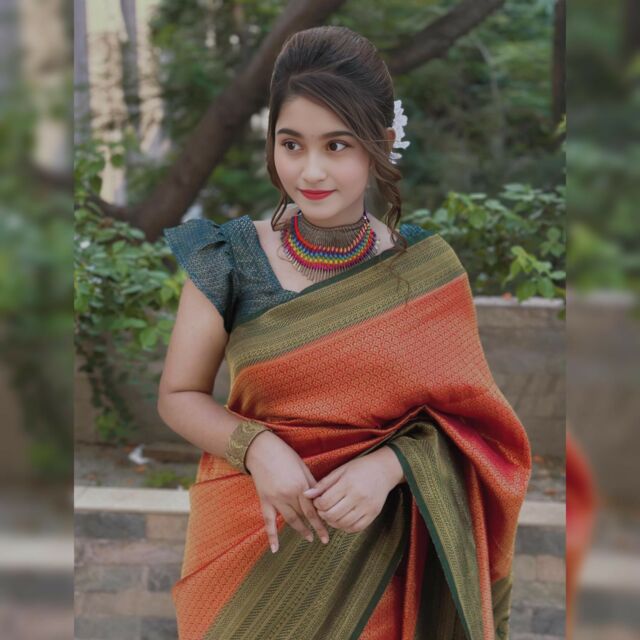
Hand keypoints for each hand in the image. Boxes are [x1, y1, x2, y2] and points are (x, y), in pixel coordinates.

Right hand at [245, 430, 329, 552]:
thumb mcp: (303, 466)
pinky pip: (268, 522)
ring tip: (308, 538)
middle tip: (323, 539)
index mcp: (300, 486)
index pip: (313, 510)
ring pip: (290, 520)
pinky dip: (272, 536)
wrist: (261, 450)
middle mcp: (288, 495)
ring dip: (300, 530)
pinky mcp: (265, 500)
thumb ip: (311, 484)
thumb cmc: (284, 454)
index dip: (321, 524)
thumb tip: (321, 498)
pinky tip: (275, 549)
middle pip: (304, 516)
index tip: (327, 534)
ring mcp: (275, 499)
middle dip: (314, 528)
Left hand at [301, 446, 403, 533]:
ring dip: (333, 522)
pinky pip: (356, 528)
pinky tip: (342, 519)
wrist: (384, 470)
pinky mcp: (373, 514)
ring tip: (331, 514)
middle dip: (323, 514)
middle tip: (322, 509)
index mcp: (348, 483)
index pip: (326, 501)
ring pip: (343, 524)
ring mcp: (367, 507)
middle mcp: (358, 496)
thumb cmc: (359, 468)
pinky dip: (345, 527)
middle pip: (333, 515)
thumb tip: (306, 495)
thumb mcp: (340, 470)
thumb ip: (323, 484)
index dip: (317, 504)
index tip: (317, 501)